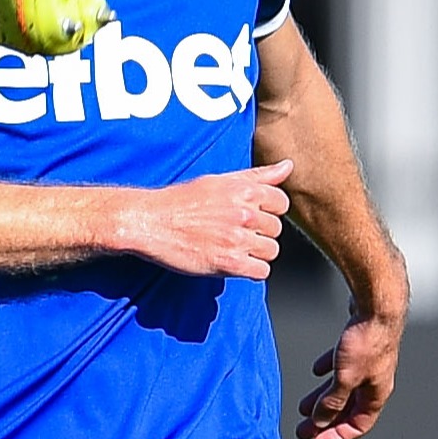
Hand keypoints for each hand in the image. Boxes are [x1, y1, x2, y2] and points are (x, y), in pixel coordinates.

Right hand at [118, 161, 291, 279]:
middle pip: (276, 230)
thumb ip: (257, 176)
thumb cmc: (181, 202)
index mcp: (244, 191)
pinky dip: (250, 271)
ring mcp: (237, 239)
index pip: (281, 204)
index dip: (268, 212)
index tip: (250, 217)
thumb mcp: (219, 180)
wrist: (150, 222)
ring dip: (255, 253)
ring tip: (232, 249)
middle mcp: (244, 213)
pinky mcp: (228, 262)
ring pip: (270, 252)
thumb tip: (287, 166)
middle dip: (259, 234)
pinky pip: (260, 272)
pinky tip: (232, 262)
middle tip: (235, 234)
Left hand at [296, 302, 400, 438]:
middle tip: (303, 431)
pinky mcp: (360, 345)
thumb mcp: (345, 378)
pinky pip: (342, 364)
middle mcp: (375, 380)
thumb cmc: (367, 340)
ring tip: (303, 407)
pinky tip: (316, 370)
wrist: (377, 304)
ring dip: (323, 399)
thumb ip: (332, 402)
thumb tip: (320, 421)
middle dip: (325, 421)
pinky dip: (328, 370)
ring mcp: (368, 362)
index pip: (358, 425)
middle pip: (348, 409)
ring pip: (343, 388)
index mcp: (377, 393)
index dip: (336, 437)